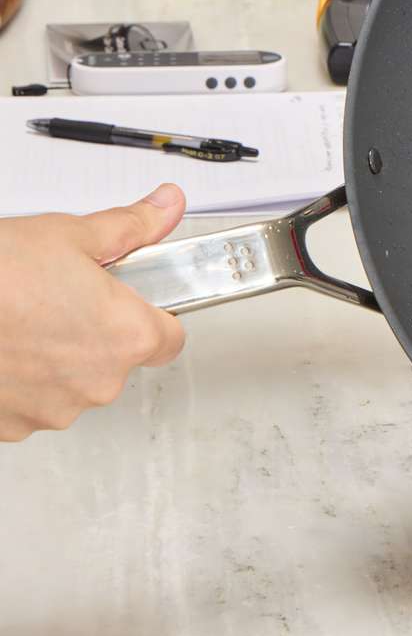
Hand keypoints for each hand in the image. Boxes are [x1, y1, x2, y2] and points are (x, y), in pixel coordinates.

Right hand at [0, 185, 187, 440]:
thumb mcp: (69, 234)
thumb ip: (131, 227)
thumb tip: (165, 207)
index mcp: (127, 336)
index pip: (170, 338)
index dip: (152, 315)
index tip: (132, 302)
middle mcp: (99, 383)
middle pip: (117, 360)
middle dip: (94, 332)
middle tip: (59, 299)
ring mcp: (55, 410)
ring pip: (71, 383)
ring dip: (54, 359)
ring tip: (20, 320)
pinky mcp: (14, 428)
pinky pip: (29, 403)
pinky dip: (19, 380)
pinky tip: (0, 347)